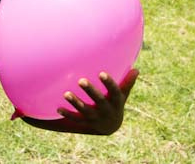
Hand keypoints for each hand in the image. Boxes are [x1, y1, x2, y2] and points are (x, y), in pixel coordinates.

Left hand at [22, 69, 137, 135]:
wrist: (110, 126)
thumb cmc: (115, 103)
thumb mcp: (123, 94)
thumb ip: (128, 82)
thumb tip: (137, 69)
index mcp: (116, 102)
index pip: (114, 92)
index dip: (109, 83)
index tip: (102, 73)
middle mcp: (106, 111)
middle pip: (99, 101)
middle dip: (90, 92)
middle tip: (81, 80)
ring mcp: (96, 118)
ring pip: (85, 111)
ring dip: (76, 103)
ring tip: (66, 94)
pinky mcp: (86, 123)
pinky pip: (76, 119)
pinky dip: (67, 114)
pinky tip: (58, 108)